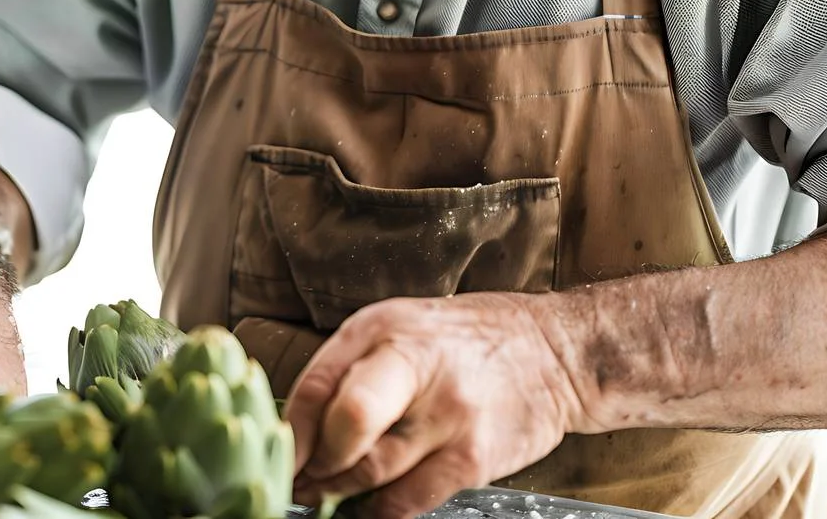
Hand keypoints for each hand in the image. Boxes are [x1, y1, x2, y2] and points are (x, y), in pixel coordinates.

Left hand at [284, 293, 583, 518]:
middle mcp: (416, 367)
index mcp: (383, 329)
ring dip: (339, 491)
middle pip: (347, 426)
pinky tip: (369, 505)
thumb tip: (293, 426)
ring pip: (373, 472)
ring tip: (325, 493)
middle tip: (301, 481)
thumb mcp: (396, 326)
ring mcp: (450, 416)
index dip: (290, 431)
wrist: (553, 351)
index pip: (318, 385)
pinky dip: (381, 510)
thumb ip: (347, 368)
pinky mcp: (474, 458)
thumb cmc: (460, 340)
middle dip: (315, 463)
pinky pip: (409, 500)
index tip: (273, 454)